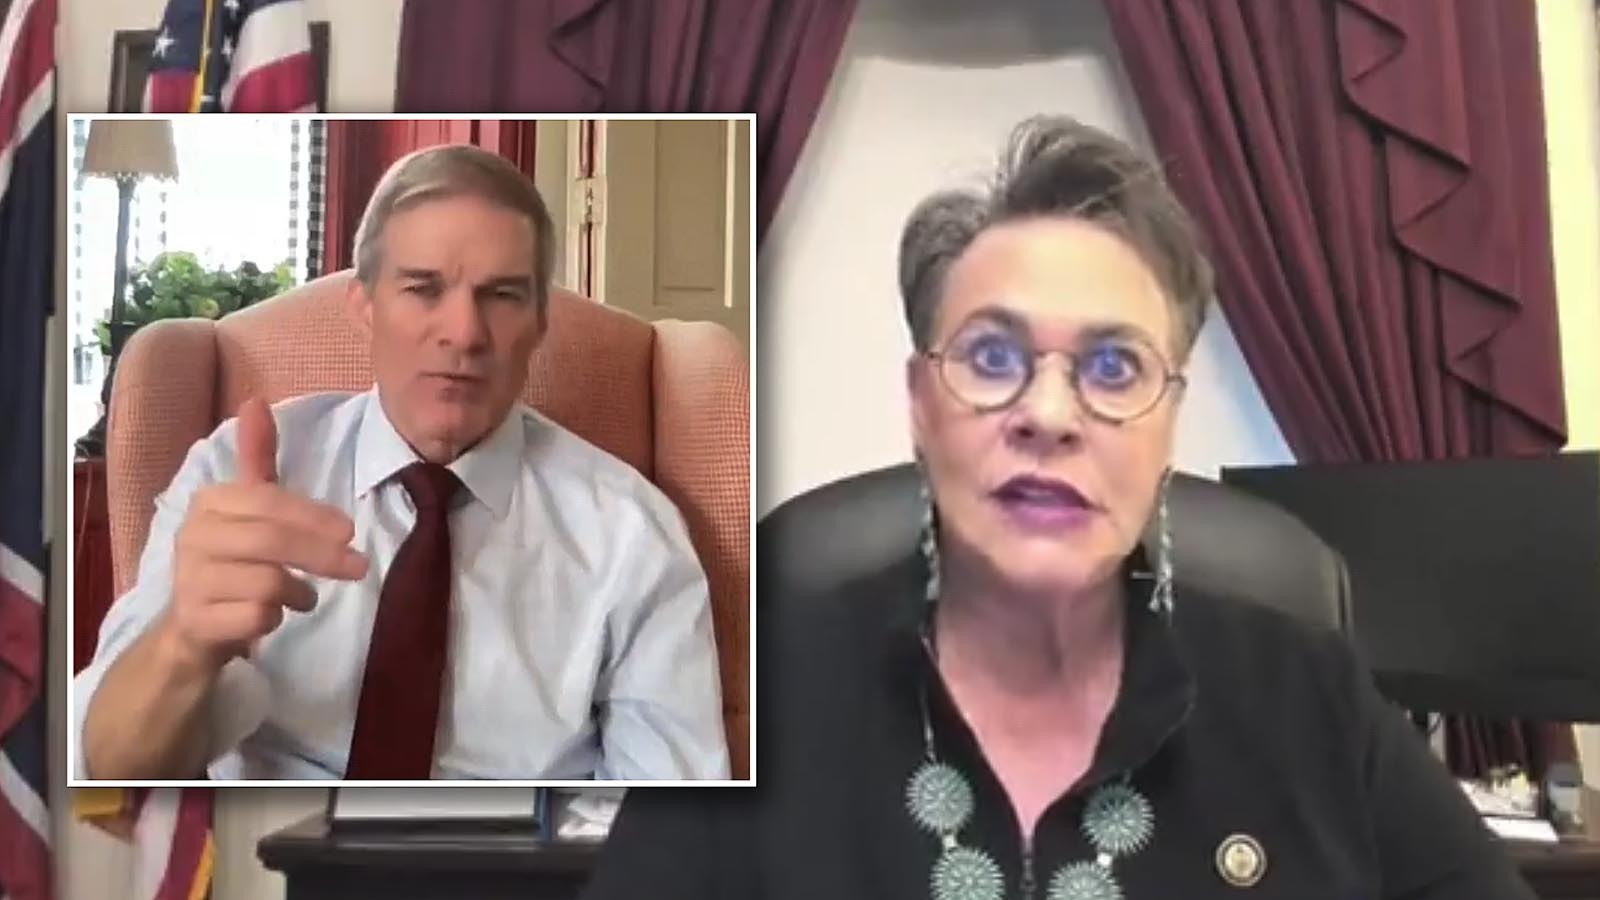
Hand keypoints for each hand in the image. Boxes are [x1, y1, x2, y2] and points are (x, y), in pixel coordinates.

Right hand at [160, 397, 368, 672]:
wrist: (193, 627)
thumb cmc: (233, 559)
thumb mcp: (248, 506)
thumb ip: (258, 457)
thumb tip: (256, 399)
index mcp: (209, 502)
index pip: (268, 501)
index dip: (314, 516)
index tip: (351, 530)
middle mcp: (192, 536)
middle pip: (271, 541)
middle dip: (323, 555)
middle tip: (359, 567)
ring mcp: (189, 581)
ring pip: (267, 583)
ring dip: (299, 592)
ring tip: (300, 595)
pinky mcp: (196, 622)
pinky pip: (256, 617)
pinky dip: (275, 619)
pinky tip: (270, 617)